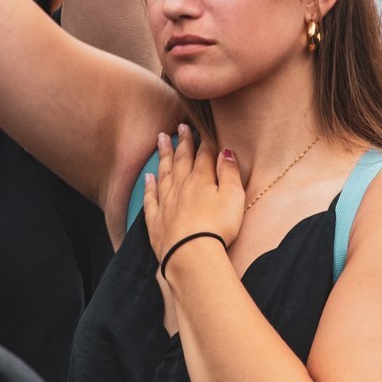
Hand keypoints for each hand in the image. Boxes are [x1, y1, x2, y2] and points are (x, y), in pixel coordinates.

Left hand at [143, 124, 245, 267]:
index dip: (202, 141)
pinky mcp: (156, 222)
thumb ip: (230, 172)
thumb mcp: (233, 197)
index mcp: (202, 180)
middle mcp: (181, 187)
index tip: (198, 128)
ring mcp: (166, 203)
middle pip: (181, 160)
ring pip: (164, 174)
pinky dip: (149, 186)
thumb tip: (226, 152)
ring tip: (161, 140)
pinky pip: (150, 199)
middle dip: (182, 142)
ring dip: (164, 156)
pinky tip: (148, 177)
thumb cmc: (217, 227)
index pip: (203, 155)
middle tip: (179, 126)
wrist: (191, 254)